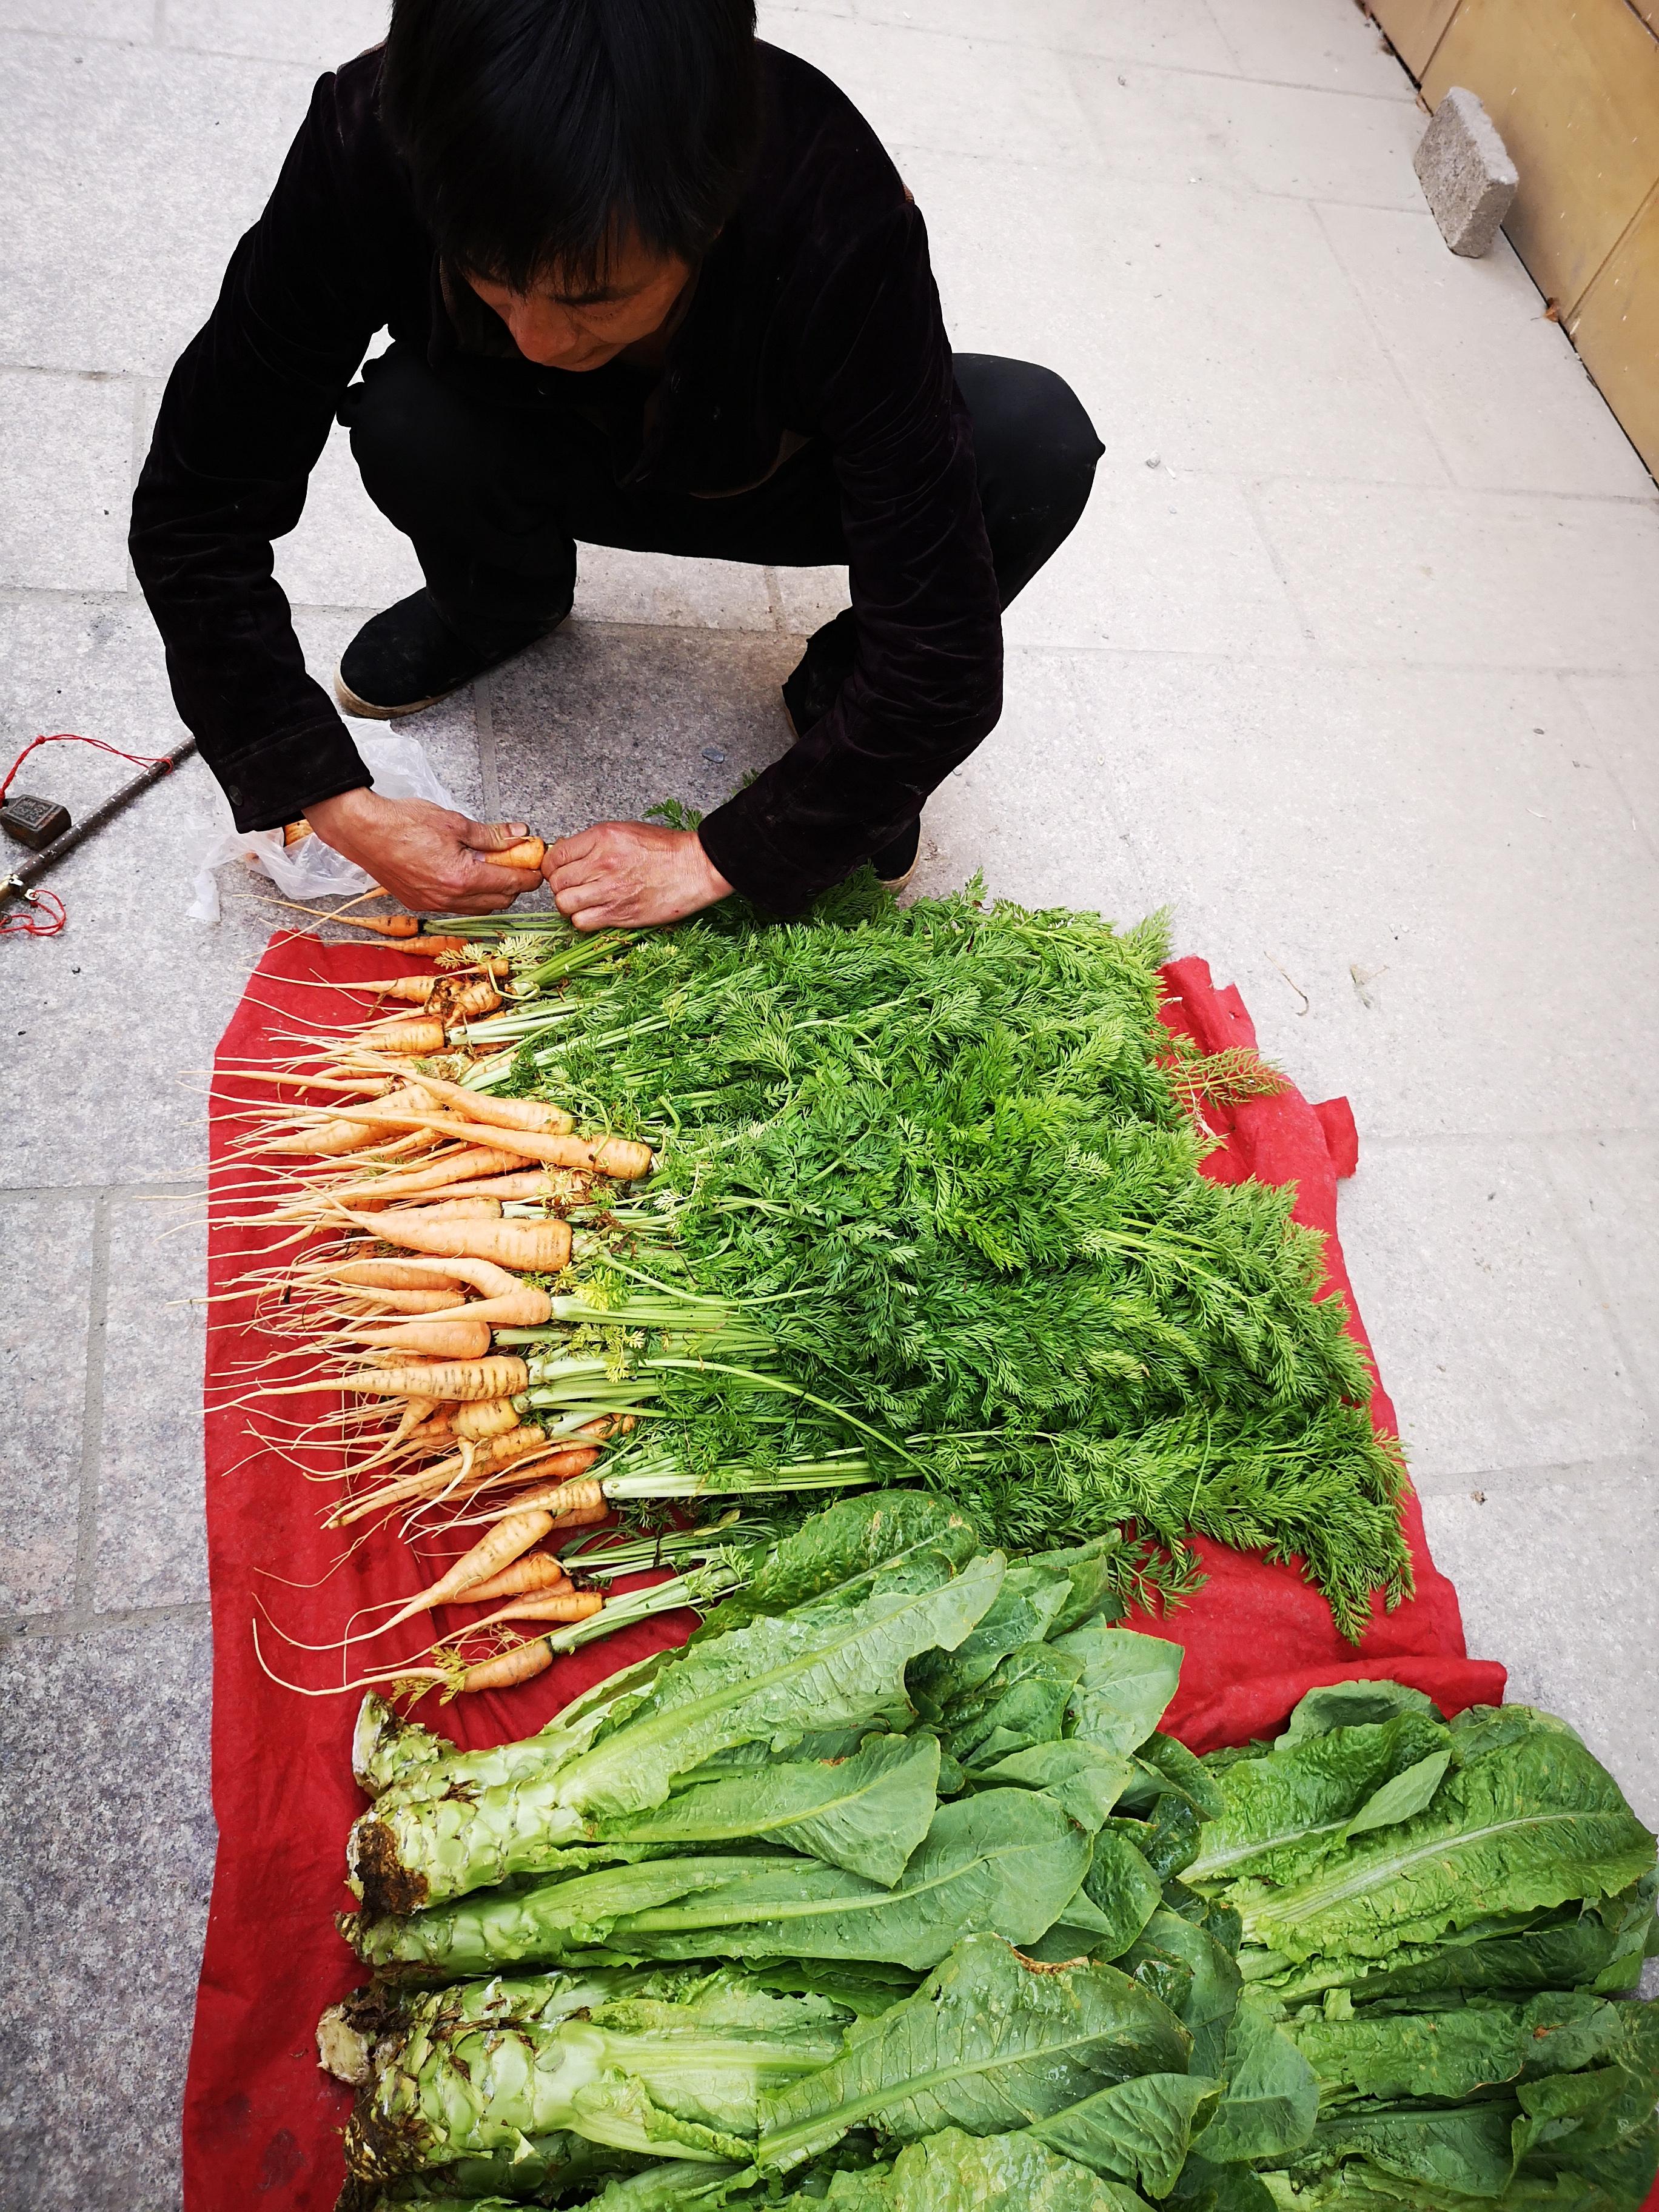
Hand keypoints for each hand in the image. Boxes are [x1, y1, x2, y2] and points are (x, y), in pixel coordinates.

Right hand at [304, 787, 543, 914]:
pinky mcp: (420, 904)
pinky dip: (470, 896)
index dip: (530, 876)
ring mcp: (433, 905)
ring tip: (492, 868)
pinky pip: (456, 907)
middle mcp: (449, 898)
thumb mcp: (455, 822)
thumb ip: (491, 834)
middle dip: (514, 885)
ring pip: (479, 908)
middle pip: (499, 901)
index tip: (537, 867)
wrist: (363, 831)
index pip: (511, 883)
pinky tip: (467, 876)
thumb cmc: (403, 822)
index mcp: (462, 878)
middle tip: (517, 864)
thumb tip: (520, 833)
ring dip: (492, 892)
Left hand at [542, 821, 732, 930]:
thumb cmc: (665, 849)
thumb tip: (565, 851)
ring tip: (581, 902)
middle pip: (557, 882)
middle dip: (560, 886)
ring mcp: (610, 890)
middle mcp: (602, 863)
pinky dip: (583, 920)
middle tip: (572, 887)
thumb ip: (593, 841)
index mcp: (602, 838)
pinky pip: (582, 922)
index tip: (558, 871)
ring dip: (569, 905)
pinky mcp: (620, 913)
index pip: (556, 857)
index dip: (552, 867)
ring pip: (564, 904)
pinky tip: (594, 913)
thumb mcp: (625, 830)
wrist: (695, 867)